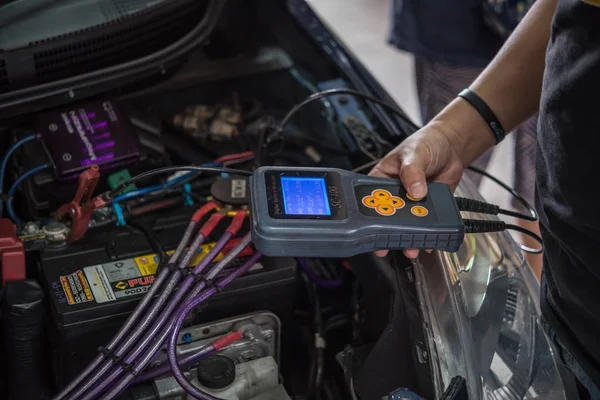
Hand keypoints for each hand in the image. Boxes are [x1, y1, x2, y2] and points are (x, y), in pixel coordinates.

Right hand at [369, 121, 466, 258]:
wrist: (453, 146)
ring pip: (407, 224)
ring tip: (410, 249)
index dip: (369, 215)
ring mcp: (412, 202)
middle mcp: (395, 193)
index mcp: (383, 179)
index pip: (371, 199)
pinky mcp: (429, 207)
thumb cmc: (427, 143)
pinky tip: (428, 242)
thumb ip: (413, 171)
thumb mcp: (415, 154)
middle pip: (388, 217)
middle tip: (388, 246)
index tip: (370, 229)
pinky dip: (427, 234)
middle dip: (389, 233)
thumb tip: (415, 190)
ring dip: (408, 237)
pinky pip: (427, 224)